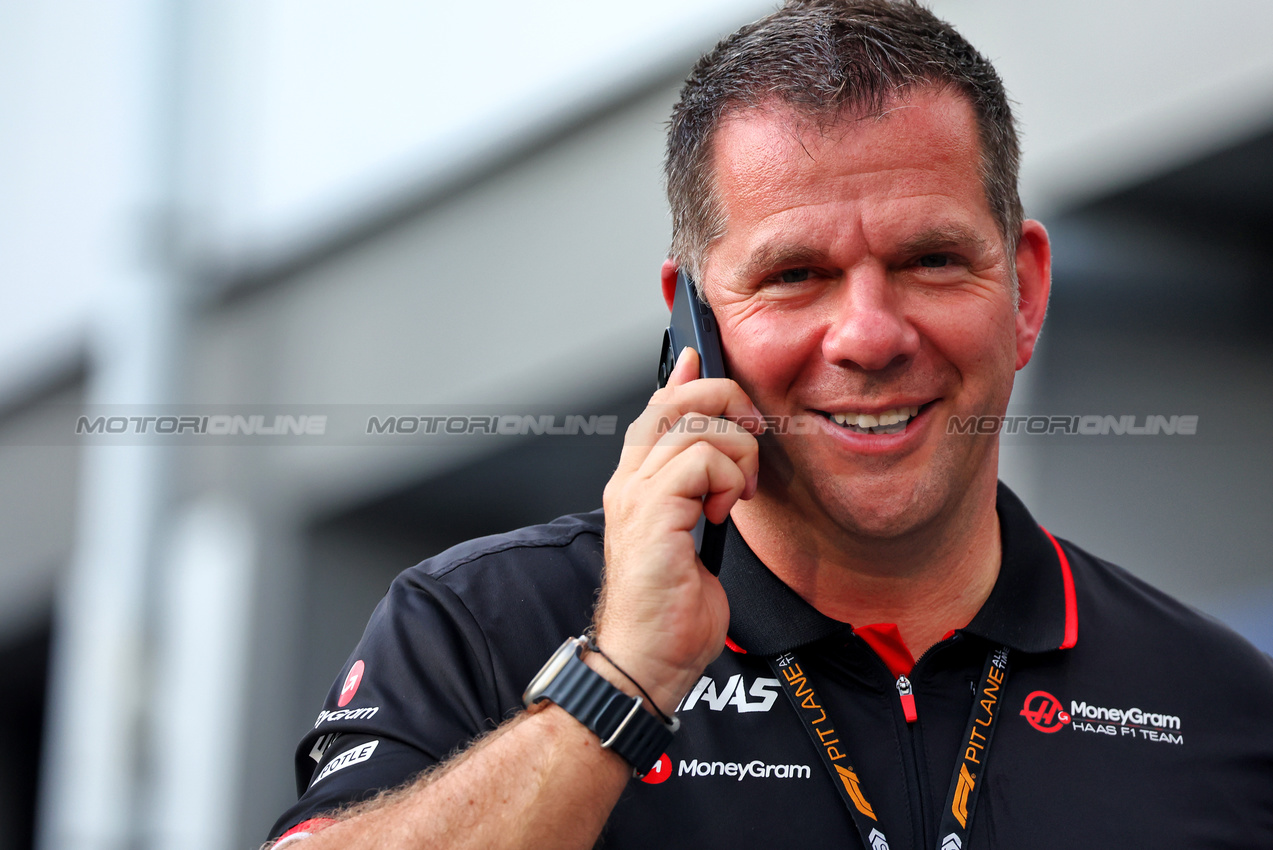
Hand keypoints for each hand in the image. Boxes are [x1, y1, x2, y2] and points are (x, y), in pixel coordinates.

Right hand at [593, 347, 762, 713]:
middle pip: (676, 400)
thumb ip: (703, 488)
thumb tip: (718, 454)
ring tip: (737, 497)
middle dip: (726, 403)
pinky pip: (703, 460)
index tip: (702, 360)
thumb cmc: (671, 611)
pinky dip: (729, 481)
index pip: (658, 406)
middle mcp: (629, 480)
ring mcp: (636, 494)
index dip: (686, 377)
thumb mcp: (696, 537)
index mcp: (637, 483)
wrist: (648, 661)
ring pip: (698, 426)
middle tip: (752, 439)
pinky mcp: (652, 512)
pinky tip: (723, 515)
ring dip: (738, 457)